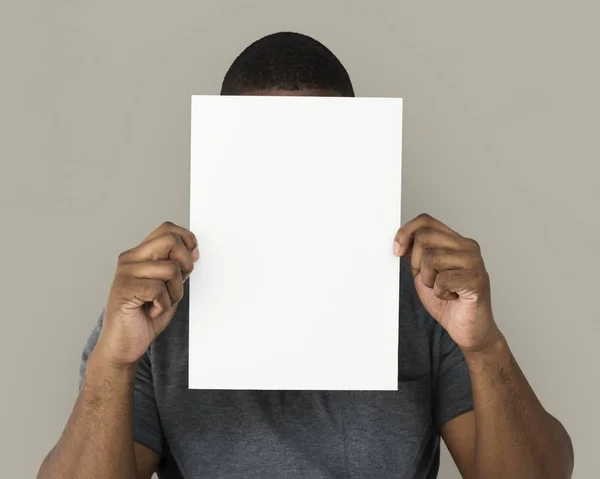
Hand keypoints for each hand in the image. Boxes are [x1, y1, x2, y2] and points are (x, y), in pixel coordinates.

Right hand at [96, 222, 198, 366]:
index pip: (167, 229)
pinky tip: (151, 311)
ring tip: (160, 304)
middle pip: (171, 241)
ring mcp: (125, 273)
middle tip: (176, 285)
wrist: (124, 346)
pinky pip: (159, 289)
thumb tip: (194, 250)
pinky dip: (163, 305)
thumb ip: (177, 268)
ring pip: (170, 269)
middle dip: (185, 264)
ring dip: (174, 293)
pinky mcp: (124, 289)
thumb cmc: (145, 317)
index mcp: (140, 254)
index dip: (187, 240)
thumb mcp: (168, 287)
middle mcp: (130, 259)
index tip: (194, 258)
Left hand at [394, 213, 500, 351]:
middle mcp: (467, 246)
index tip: (397, 250)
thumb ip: (415, 254)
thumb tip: (399, 239)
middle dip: (417, 263)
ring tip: (443, 289)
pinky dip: (440, 293)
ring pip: (431, 258)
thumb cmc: (448, 301)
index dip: (406, 232)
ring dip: (429, 280)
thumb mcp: (423, 272)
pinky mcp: (477, 279)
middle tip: (429, 279)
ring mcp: (475, 261)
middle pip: (424, 237)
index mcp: (455, 241)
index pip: (425, 221)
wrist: (468, 329)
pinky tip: (453, 296)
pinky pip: (442, 280)